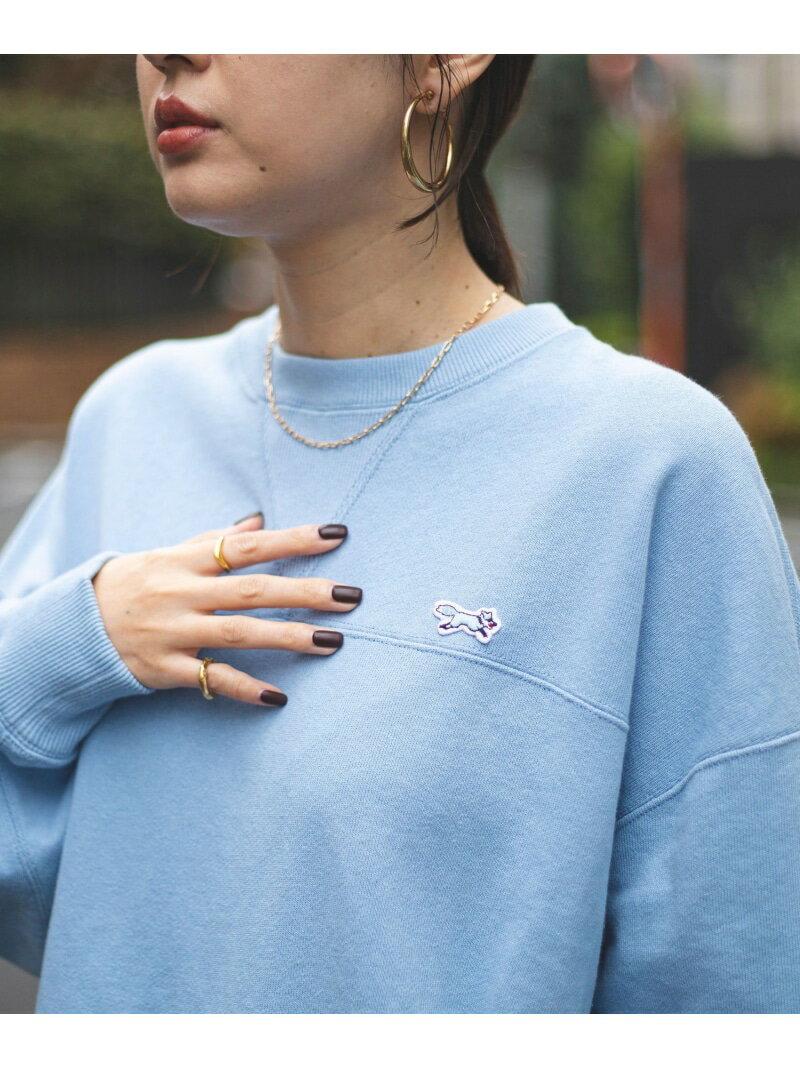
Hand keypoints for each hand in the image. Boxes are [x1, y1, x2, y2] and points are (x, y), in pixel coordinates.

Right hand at [91, 513, 359, 705]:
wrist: (73, 625)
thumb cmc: (134, 583)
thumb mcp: (168, 554)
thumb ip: (214, 540)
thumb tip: (259, 520)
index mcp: (186, 560)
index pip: (250, 545)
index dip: (293, 539)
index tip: (336, 534)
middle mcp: (183, 593)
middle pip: (253, 590)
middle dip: (305, 592)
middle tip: (352, 595)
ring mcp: (174, 632)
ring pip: (239, 633)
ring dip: (290, 637)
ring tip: (334, 640)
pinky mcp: (165, 669)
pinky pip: (211, 679)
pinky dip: (244, 687)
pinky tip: (278, 696)